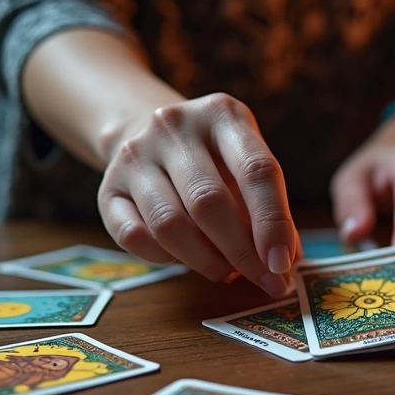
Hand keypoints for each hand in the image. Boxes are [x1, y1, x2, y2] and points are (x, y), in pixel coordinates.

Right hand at [97, 93, 299, 297]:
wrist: (146, 130)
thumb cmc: (213, 158)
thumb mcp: (246, 163)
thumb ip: (270, 207)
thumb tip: (288, 262)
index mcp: (222, 114)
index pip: (256, 171)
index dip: (273, 223)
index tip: (283, 266)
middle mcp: (174, 127)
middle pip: (209, 202)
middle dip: (241, 252)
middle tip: (262, 280)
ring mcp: (135, 154)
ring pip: (170, 225)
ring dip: (205, 261)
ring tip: (226, 272)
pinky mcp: (106, 187)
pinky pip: (134, 237)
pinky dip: (165, 260)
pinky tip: (185, 259)